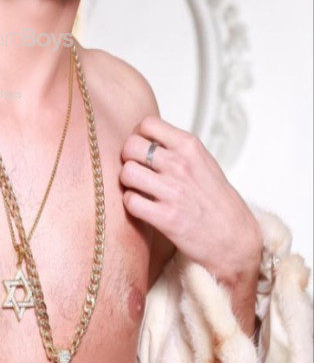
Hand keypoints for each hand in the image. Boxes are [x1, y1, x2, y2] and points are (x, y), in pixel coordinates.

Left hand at [120, 117, 261, 286]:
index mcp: (190, 147)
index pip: (147, 124)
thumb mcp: (203, 162)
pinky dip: (132, 204)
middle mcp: (181, 165)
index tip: (141, 148)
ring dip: (128, 182)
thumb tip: (146, 139)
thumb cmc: (218, 201)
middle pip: (131, 146)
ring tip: (139, 189)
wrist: (236, 238)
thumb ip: (177, 149)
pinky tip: (143, 206)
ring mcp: (173, 191)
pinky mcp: (166, 217)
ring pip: (127, 173)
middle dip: (128, 158)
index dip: (137, 135)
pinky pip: (130, 201)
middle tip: (136, 169)